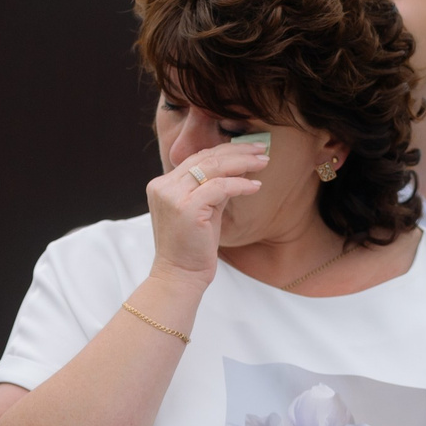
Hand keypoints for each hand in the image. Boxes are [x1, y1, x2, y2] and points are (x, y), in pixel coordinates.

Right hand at [145, 138, 267, 282]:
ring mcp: (173, 196)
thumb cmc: (192, 248)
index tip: (249, 149)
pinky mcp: (186, 207)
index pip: (197, 158)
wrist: (179, 276)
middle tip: (262, 149)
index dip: (225, 150)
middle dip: (237, 151)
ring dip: (242, 162)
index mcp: (162, 185)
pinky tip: (256, 186)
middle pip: (205, 157)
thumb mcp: (203, 210)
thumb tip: (238, 166)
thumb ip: (214, 187)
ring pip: (213, 167)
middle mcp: (163, 186)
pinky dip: (240, 184)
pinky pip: (220, 187)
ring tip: (263, 162)